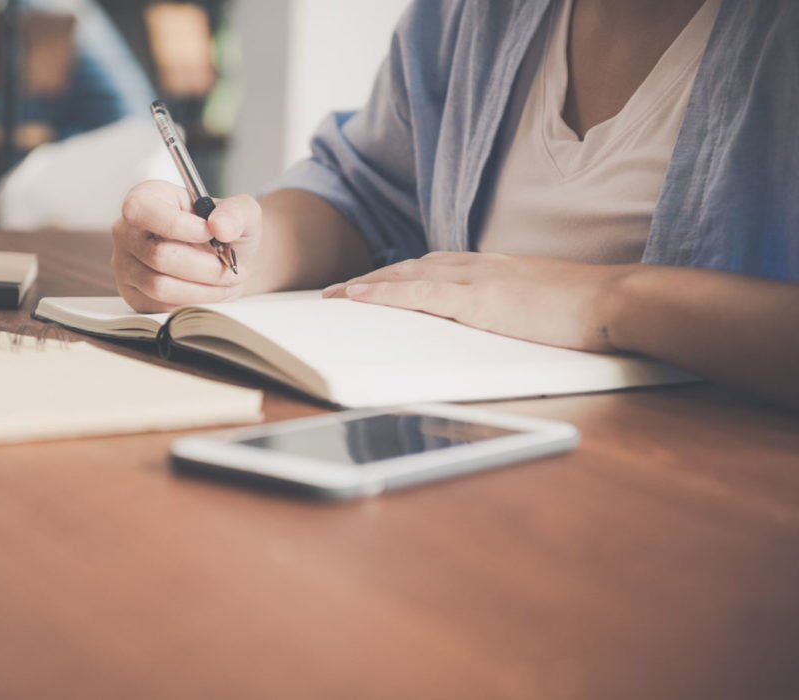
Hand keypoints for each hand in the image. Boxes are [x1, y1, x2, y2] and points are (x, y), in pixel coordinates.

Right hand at [112, 180, 261, 312]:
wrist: (225, 260)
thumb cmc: (225, 231)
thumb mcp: (241, 212)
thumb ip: (236, 213)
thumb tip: (220, 226)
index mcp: (146, 198)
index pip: (140, 210)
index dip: (176, 225)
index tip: (209, 234)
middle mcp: (126, 231)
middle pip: (157, 255)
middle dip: (204, 266)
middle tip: (230, 268)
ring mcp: (125, 265)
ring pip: (160, 286)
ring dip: (202, 289)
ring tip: (226, 282)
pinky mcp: (134, 295)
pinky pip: (160, 307)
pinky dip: (192, 303)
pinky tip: (209, 292)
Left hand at [323, 252, 635, 350]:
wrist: (615, 300)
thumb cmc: (587, 310)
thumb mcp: (540, 304)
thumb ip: (514, 308)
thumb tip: (502, 323)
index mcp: (494, 268)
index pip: (436, 267)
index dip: (401, 276)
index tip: (375, 285)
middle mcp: (478, 265)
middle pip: (412, 266)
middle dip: (373, 279)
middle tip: (338, 291)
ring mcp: (476, 278)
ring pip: (406, 275)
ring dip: (367, 285)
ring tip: (335, 295)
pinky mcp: (478, 299)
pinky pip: (417, 292)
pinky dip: (382, 292)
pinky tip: (356, 296)